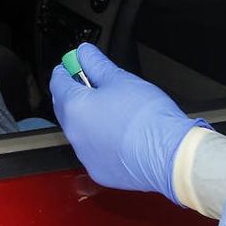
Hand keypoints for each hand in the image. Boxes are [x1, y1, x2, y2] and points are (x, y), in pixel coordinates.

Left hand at [49, 43, 207, 202]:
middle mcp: (74, 134)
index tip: (76, 63)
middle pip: (66, 107)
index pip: (58, 82)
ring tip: (115, 109)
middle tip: (96, 82)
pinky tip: (120, 133)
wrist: (168, 154)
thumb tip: (85, 53)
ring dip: (90, 118)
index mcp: (74, 107)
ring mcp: (85, 155)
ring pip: (81, 130)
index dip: (66, 69)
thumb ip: (97, 64)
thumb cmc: (147, 118)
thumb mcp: (120, 79)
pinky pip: (94, 150)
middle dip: (77, 93)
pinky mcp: (99, 171)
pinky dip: (101, 140)